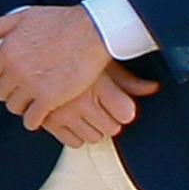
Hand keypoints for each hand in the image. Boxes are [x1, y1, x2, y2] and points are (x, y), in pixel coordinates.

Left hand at [0, 2, 118, 121]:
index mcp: (7, 50)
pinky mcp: (49, 99)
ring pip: (14, 107)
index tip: (4, 78)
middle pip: (0, 93)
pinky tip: (39, 115)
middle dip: (9, 92)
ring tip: (30, 102)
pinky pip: (32, 119)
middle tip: (19, 90)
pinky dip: (33, 119)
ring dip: (21, 106)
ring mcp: (31, 86)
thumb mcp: (24, 16)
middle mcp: (15, 70)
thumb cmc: (61, 22)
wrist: (91, 32)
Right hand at [32, 65, 155, 146]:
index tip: (120, 104)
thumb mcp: (102, 63)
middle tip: (101, 108)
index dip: (124, 110)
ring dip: (92, 128)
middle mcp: (81, 100)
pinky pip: (72, 142)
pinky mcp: (47, 120)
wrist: (34, 48)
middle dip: (109, 121)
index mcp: (98, 83)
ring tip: (87, 113)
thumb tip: (155, 88)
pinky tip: (73, 120)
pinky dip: (74, 134)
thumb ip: (129, 80)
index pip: (126, 114)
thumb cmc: (73, 53)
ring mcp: (64, 112)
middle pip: (112, 129)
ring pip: (92, 138)